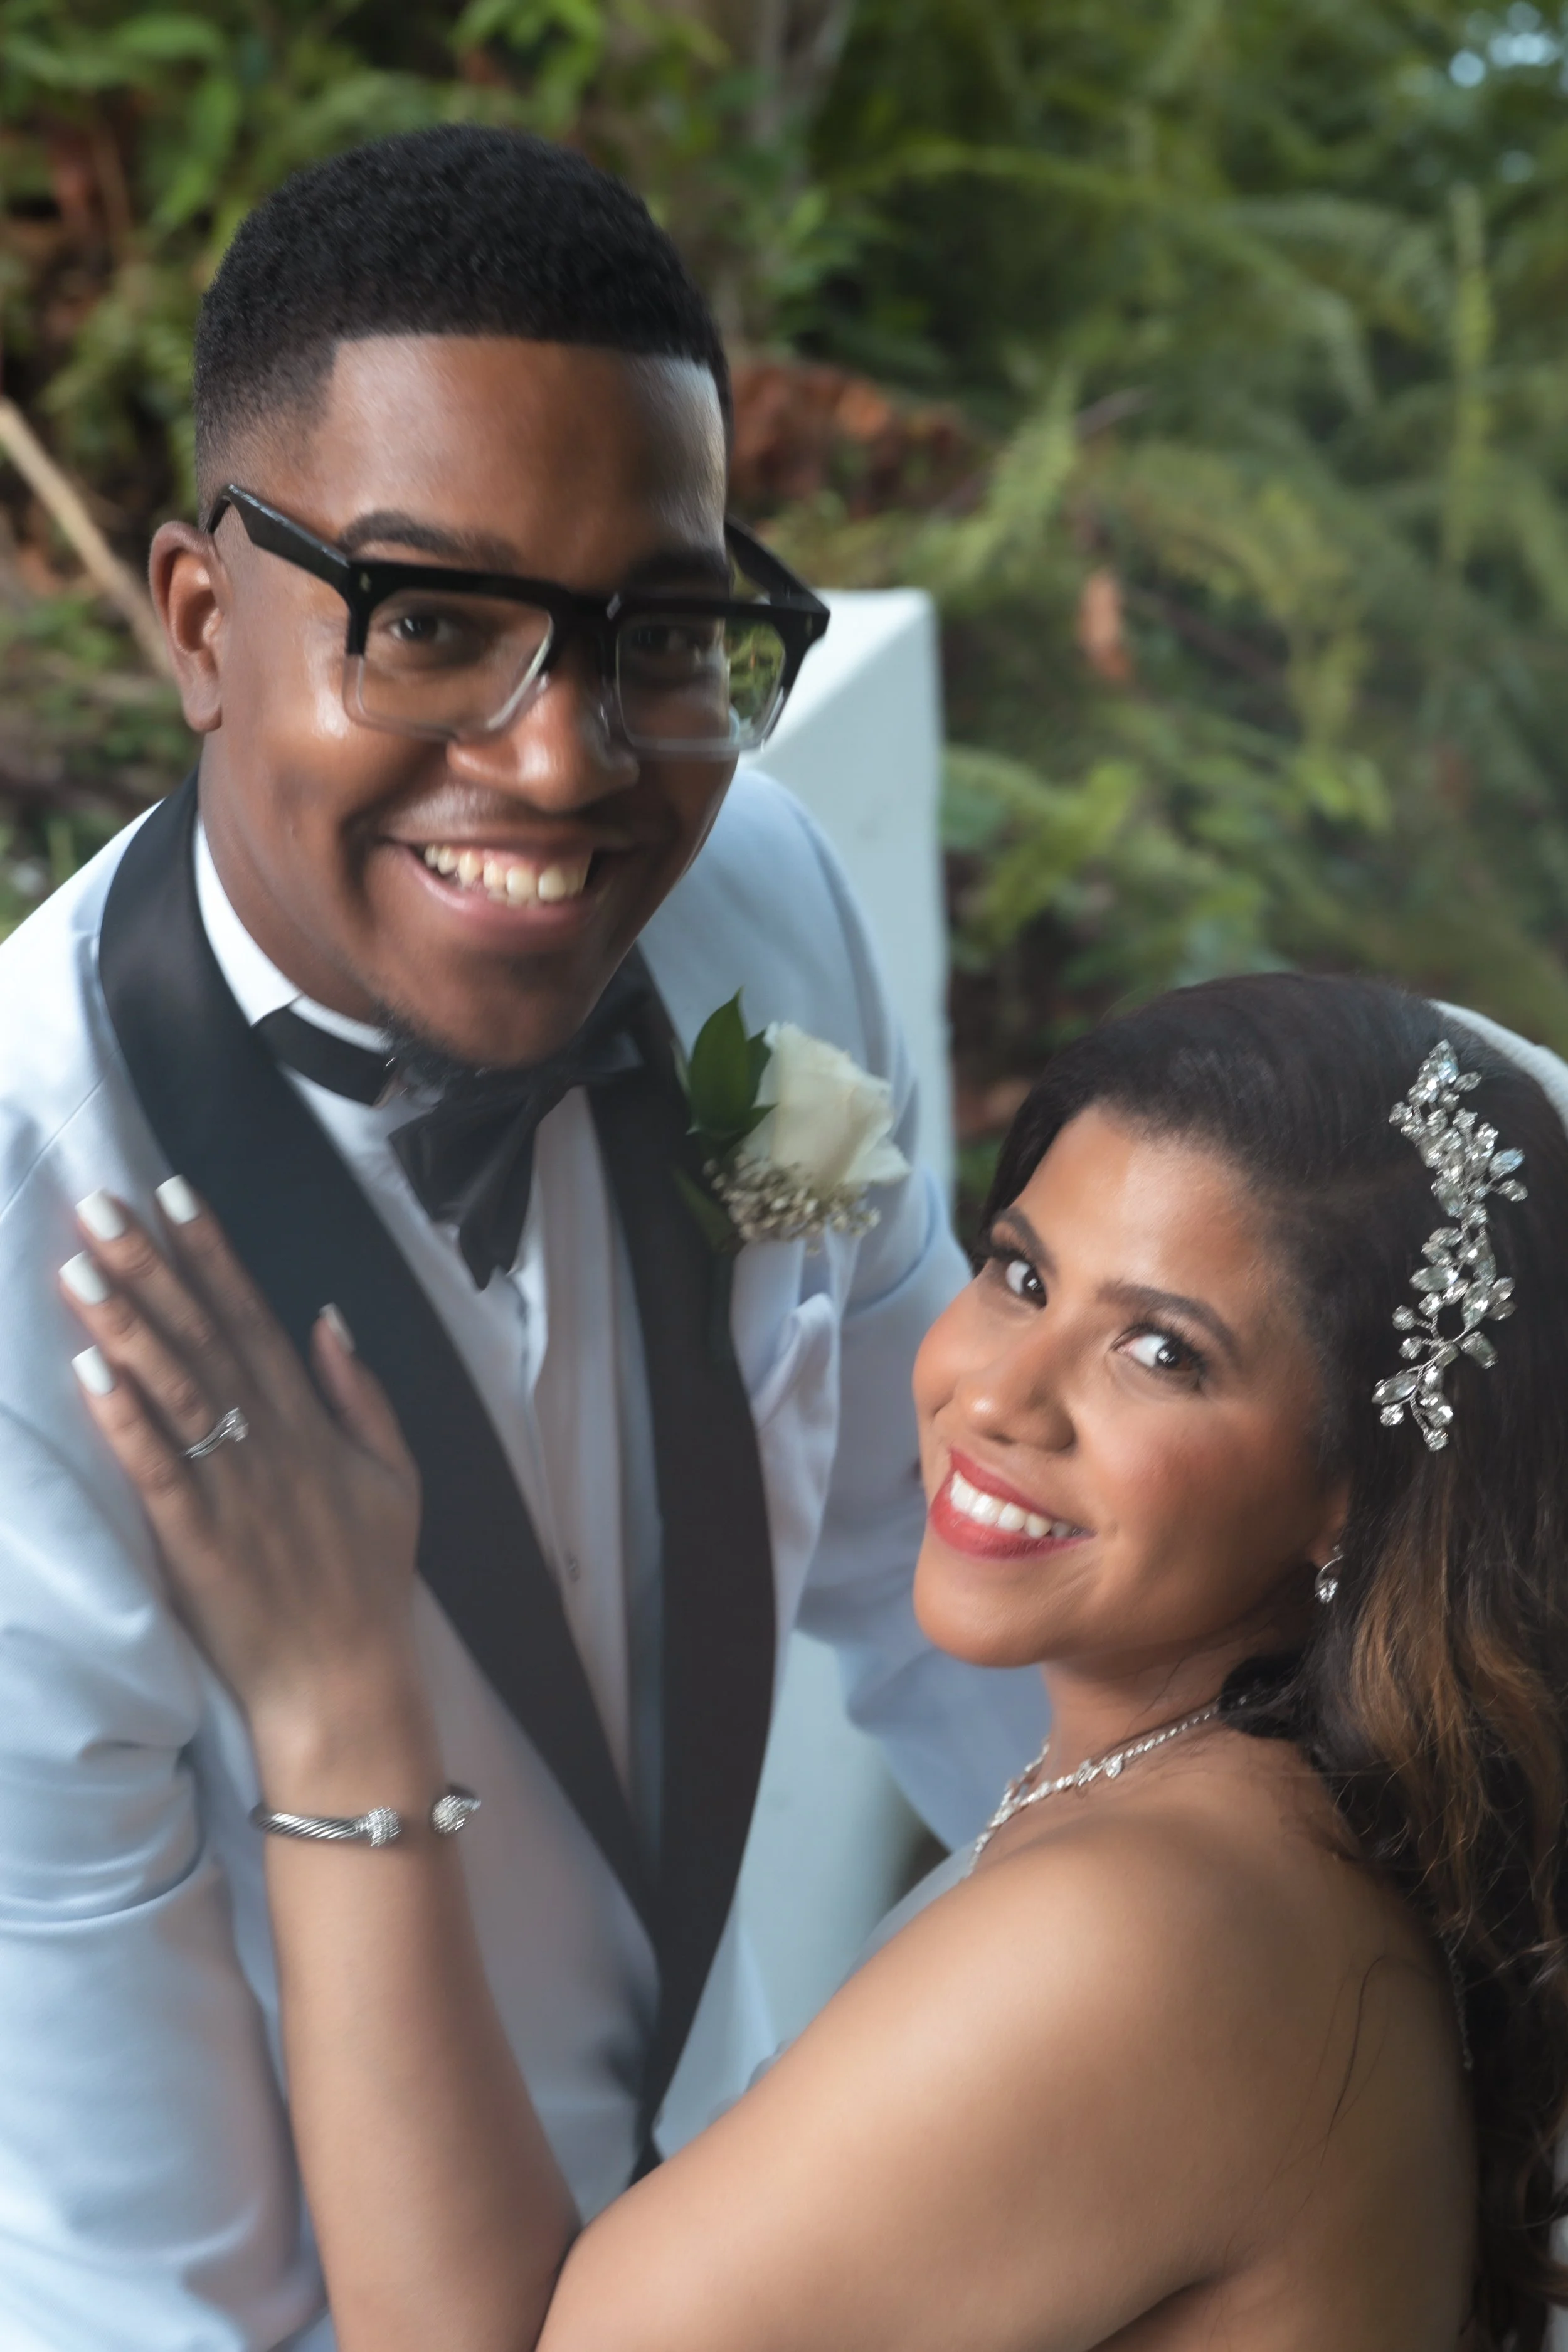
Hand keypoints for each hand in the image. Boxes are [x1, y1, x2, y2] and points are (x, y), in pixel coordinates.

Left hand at [61, 1180, 422, 1754]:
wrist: (347, 1680)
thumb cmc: (365, 1581)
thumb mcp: (396, 1477)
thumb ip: (364, 1396)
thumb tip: (328, 1319)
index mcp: (311, 1424)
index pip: (252, 1317)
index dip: (211, 1254)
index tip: (172, 1193)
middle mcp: (271, 1442)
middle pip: (203, 1336)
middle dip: (152, 1265)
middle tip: (103, 1202)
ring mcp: (235, 1489)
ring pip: (175, 1388)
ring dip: (126, 1322)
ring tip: (81, 1263)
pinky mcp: (198, 1540)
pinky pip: (158, 1465)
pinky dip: (125, 1416)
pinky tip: (91, 1367)